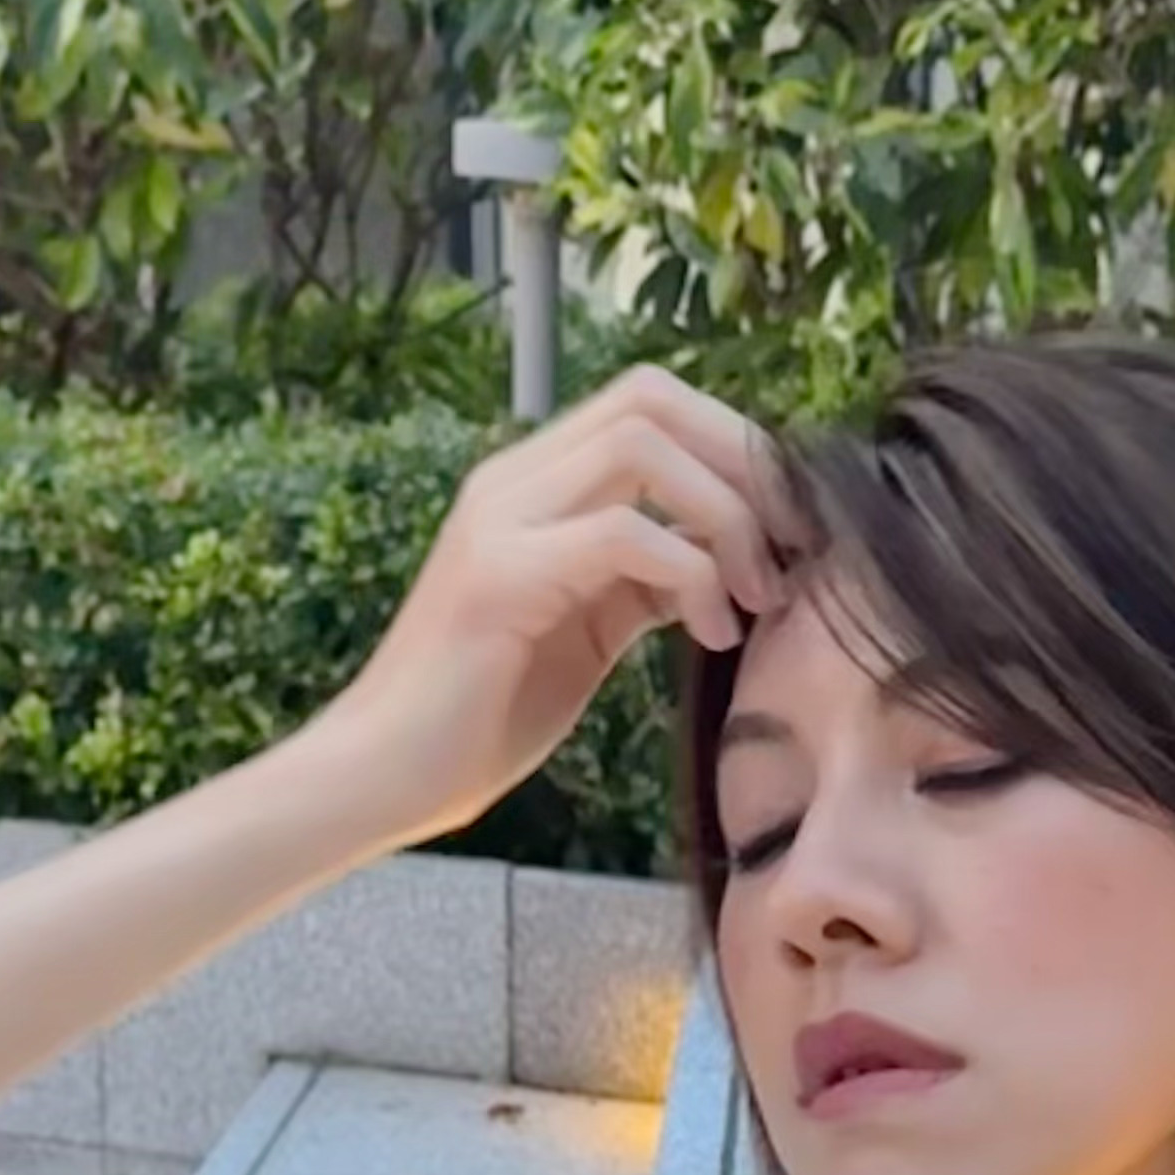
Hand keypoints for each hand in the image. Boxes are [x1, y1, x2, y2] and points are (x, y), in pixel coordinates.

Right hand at [305, 366, 797, 847]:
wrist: (385, 777)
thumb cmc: (480, 717)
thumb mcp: (589, 630)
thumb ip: (644, 579)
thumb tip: (725, 556)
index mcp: (532, 486)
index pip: (650, 403)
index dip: (734, 446)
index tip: (784, 528)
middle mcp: (512, 482)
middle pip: (652, 397)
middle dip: (744, 462)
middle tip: (789, 546)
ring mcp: (500, 521)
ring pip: (644, 445)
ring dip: (727, 513)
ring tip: (756, 595)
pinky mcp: (501, 578)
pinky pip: (626, 534)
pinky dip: (694, 575)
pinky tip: (711, 633)